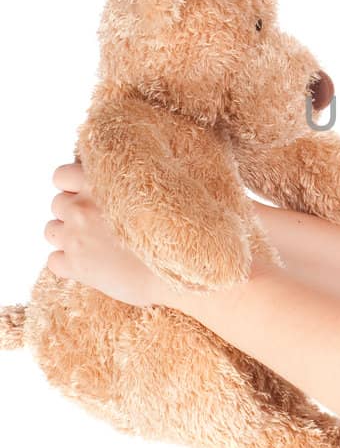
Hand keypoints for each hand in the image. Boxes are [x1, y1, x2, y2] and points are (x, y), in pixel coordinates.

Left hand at [45, 161, 166, 309]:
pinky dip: (68, 264)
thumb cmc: (177, 232)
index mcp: (100, 183)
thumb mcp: (158, 193)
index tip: (88, 195)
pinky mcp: (74, 267)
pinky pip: (54, 261)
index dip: (72, 186)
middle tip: (96, 224)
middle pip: (57, 203)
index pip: (62, 175)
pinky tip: (91, 266)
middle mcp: (81, 207)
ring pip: (51, 231)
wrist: (181, 272)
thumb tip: (124, 181)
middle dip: (72, 212)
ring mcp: (75, 237)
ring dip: (67, 236)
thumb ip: (131, 183)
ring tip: (92, 246)